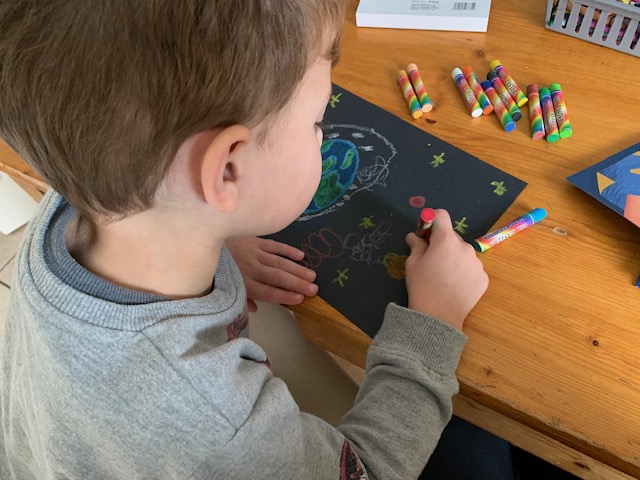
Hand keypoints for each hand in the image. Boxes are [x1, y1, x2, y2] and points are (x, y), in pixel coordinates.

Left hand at [225, 236, 317, 311]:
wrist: (204, 239)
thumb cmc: (219, 269)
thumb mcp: (228, 288)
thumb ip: (242, 298)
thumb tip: (255, 309)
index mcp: (244, 282)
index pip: (267, 291)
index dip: (284, 295)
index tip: (300, 299)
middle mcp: (251, 268)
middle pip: (277, 278)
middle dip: (296, 284)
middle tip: (314, 289)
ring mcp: (254, 253)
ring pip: (279, 262)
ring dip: (297, 269)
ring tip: (312, 276)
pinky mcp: (256, 241)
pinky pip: (274, 245)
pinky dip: (288, 250)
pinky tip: (301, 256)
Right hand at [404, 209, 487, 329]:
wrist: (438, 317)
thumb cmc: (422, 286)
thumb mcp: (413, 263)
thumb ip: (416, 245)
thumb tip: (414, 236)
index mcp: (446, 240)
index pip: (442, 215)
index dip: (431, 220)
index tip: (425, 232)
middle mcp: (465, 247)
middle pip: (452, 236)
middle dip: (442, 243)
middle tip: (432, 260)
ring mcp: (477, 263)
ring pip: (463, 253)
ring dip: (454, 258)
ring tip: (444, 276)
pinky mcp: (483, 278)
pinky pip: (471, 268)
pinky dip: (463, 272)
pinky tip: (454, 286)